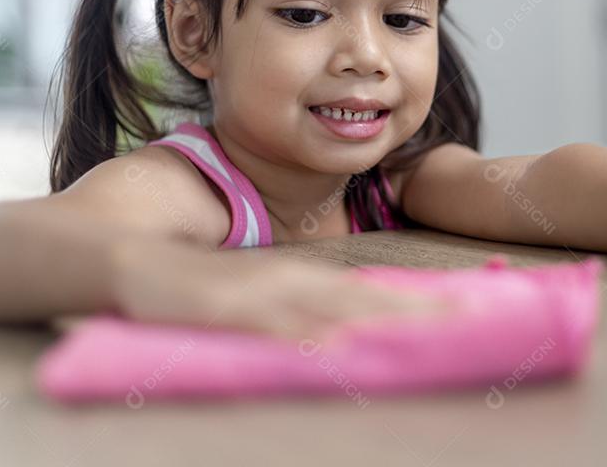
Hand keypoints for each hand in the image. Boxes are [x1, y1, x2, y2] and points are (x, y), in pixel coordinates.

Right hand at [111, 238, 451, 340]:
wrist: (134, 260)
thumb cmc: (202, 285)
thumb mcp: (259, 294)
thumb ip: (299, 308)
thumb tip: (344, 332)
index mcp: (300, 279)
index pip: (369, 292)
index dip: (417, 301)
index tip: (466, 306)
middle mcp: (290, 282)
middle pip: (365, 298)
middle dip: (419, 307)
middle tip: (472, 312)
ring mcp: (261, 294)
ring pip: (331, 308)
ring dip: (380, 318)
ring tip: (427, 327)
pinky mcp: (229, 310)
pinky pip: (275, 326)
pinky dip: (307, 336)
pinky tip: (336, 346)